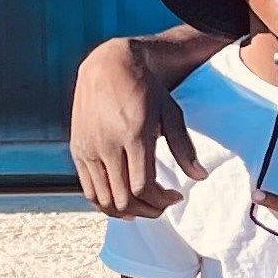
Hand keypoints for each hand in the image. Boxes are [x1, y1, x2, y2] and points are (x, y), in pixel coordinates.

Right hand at [71, 39, 205, 217]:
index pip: (143, 186)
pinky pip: (88, 189)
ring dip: (127, 211)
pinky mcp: (77, 149)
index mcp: (133, 135)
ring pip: (104, 199)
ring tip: (143, 207)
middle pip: (124, 198)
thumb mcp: (170, 113)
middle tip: (162, 205)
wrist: (108, 66)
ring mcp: (89, 148)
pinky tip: (122, 202)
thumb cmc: (145, 88)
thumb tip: (200, 177)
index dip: (162, 200)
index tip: (176, 196)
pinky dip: (104, 203)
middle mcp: (107, 144)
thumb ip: (184, 148)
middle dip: (148, 210)